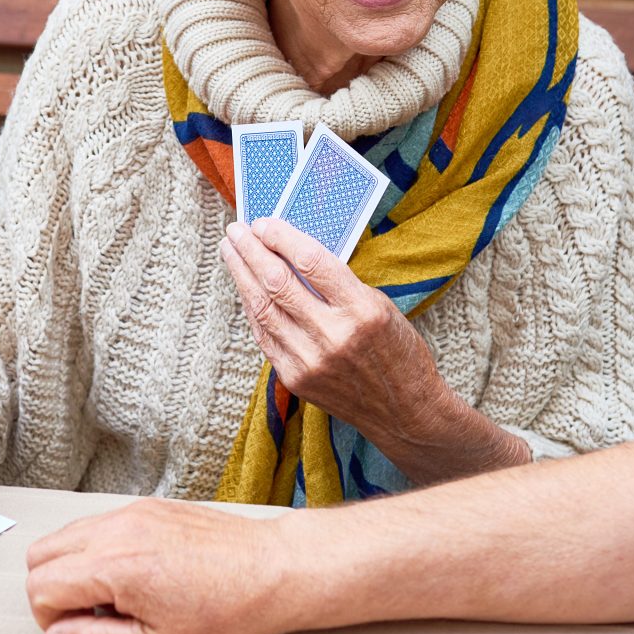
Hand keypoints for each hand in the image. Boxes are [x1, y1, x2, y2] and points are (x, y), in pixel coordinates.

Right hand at [25, 501, 296, 633]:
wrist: (274, 570)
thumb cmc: (228, 610)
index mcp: (114, 566)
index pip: (40, 586)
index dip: (51, 619)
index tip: (81, 631)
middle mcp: (117, 529)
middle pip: (40, 555)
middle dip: (51, 590)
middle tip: (90, 616)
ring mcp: (131, 512)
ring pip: (65, 535)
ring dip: (72, 568)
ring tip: (114, 596)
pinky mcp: (148, 506)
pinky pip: (98, 524)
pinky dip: (97, 550)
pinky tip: (134, 575)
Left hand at [222, 220, 449, 444]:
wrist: (403, 410)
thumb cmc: (397, 351)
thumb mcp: (380, 306)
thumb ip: (339, 284)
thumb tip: (294, 254)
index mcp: (362, 310)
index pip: (311, 261)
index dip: (282, 237)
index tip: (264, 222)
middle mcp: (333, 335)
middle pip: (278, 282)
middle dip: (251, 251)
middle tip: (235, 230)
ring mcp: (310, 360)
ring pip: (263, 308)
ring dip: (241, 275)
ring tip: (230, 252)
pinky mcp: (295, 379)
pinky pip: (264, 335)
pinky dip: (252, 308)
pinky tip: (244, 288)